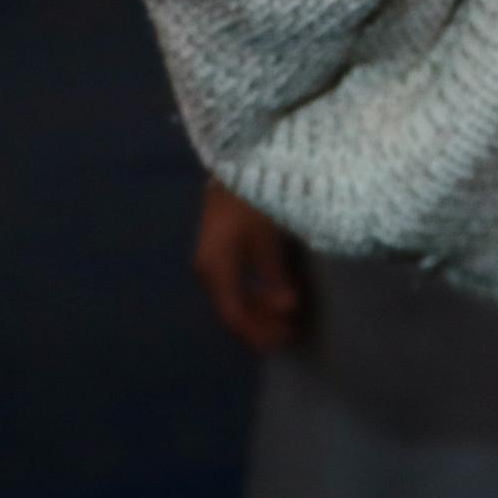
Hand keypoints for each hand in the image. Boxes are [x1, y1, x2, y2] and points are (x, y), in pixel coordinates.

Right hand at [193, 181, 304, 353]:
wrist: (234, 159)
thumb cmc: (252, 195)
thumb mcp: (266, 234)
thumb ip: (274, 273)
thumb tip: (286, 309)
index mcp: (215, 268)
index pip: (235, 314)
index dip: (260, 331)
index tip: (286, 338)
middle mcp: (208, 268)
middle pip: (231, 309)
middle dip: (259, 325)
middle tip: (290, 334)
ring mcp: (211, 257)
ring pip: (232, 297)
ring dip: (258, 311)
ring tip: (285, 319)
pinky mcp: (220, 246)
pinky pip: (235, 282)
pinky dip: (254, 294)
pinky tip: (273, 295)